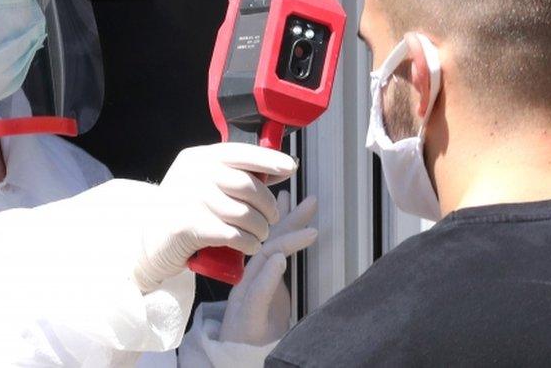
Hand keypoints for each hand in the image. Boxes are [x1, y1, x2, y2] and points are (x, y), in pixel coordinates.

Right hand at [132, 143, 296, 292]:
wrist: (151, 242)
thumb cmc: (185, 212)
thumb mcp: (206, 185)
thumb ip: (236, 175)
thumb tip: (282, 168)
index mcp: (198, 157)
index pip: (240, 152)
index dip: (269, 159)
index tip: (289, 167)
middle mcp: (192, 172)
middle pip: (247, 185)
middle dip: (268, 205)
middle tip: (272, 217)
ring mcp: (188, 198)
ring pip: (243, 213)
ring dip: (260, 228)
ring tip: (260, 234)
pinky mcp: (188, 225)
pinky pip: (232, 234)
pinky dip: (248, 242)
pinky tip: (250, 246)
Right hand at [218, 190, 317, 345]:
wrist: (238, 357)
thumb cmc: (257, 327)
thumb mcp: (271, 294)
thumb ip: (277, 270)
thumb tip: (287, 248)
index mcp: (256, 272)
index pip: (271, 239)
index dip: (287, 217)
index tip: (303, 198)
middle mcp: (248, 278)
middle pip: (267, 242)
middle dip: (289, 219)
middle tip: (312, 202)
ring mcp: (245, 295)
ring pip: (262, 262)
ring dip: (286, 243)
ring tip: (309, 232)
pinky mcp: (246, 315)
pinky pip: (256, 293)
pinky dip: (269, 276)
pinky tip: (280, 261)